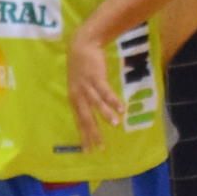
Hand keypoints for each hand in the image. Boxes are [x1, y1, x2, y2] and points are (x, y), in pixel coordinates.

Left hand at [66, 33, 122, 147]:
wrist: (82, 45)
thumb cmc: (82, 66)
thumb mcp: (78, 85)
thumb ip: (84, 98)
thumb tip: (91, 113)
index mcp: (74, 99)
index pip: (79, 121)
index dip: (84, 136)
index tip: (89, 151)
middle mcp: (79, 95)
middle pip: (86, 117)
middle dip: (94, 133)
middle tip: (101, 147)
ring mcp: (87, 86)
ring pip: (97, 104)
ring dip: (106, 115)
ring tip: (115, 125)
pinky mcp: (96, 77)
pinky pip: (106, 91)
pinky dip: (114, 100)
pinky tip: (121, 108)